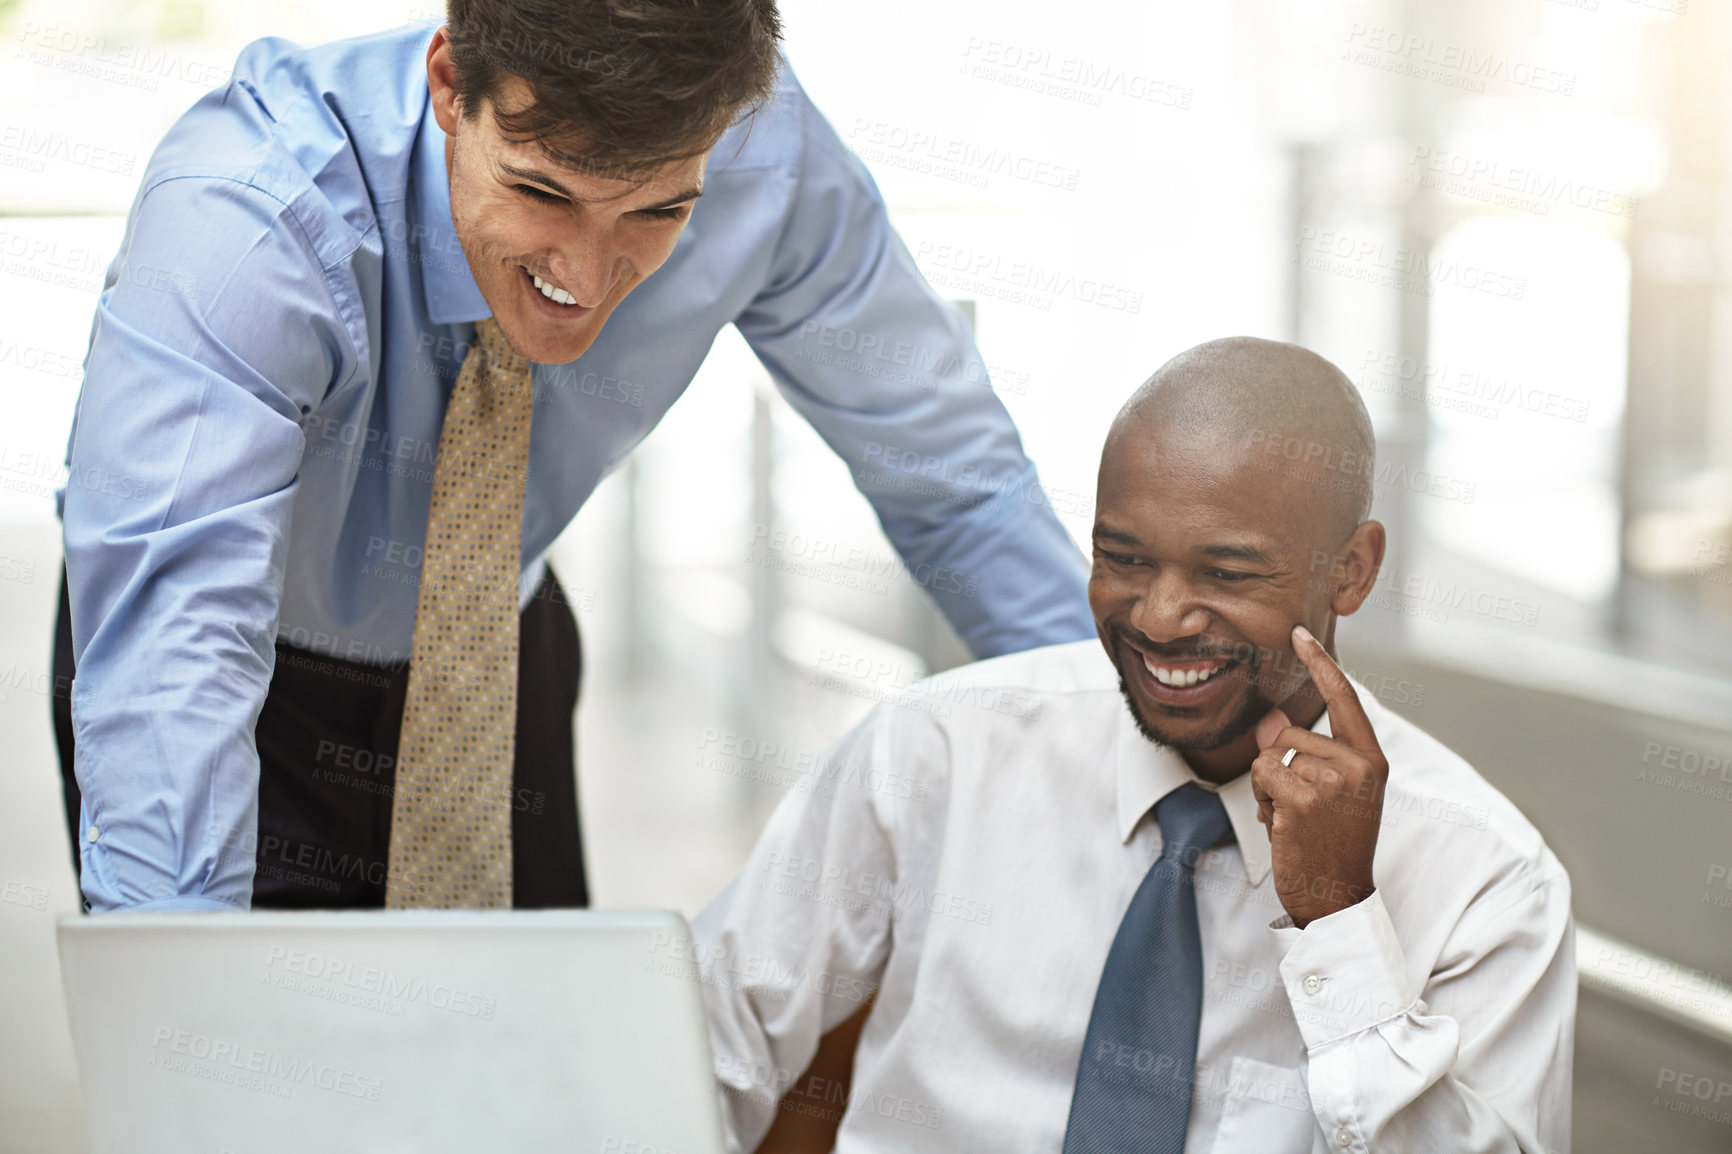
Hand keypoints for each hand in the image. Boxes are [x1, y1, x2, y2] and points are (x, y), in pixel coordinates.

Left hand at [1250, 624, 1386, 928]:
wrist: (1337, 900)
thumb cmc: (1330, 845)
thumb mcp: (1323, 792)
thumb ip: (1301, 753)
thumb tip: (1268, 720)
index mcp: (1371, 759)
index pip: (1344, 700)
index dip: (1319, 664)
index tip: (1299, 634)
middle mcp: (1359, 764)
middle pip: (1290, 734)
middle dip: (1278, 768)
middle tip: (1299, 809)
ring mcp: (1334, 780)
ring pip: (1271, 754)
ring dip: (1267, 787)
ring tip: (1293, 820)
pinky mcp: (1306, 797)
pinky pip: (1262, 774)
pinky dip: (1261, 798)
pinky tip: (1282, 825)